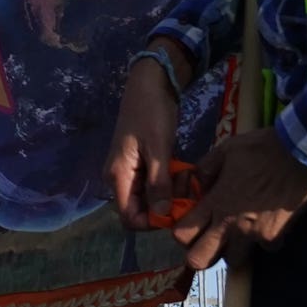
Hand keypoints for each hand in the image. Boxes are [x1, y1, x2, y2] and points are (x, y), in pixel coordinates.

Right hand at [106, 55, 182, 227]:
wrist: (149, 84)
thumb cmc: (151, 113)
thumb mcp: (158, 148)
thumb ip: (159, 183)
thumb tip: (162, 215)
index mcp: (118, 176)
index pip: (129, 218)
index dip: (153, 222)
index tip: (177, 210)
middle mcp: (119, 178)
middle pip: (140, 210)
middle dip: (166, 206)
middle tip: (188, 190)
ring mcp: (129, 171)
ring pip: (149, 198)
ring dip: (170, 194)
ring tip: (187, 176)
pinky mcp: (140, 164)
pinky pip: (153, 184)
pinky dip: (169, 182)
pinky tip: (183, 170)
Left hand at [169, 129, 306, 269]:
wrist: (301, 154)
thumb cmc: (261, 149)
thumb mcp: (225, 150)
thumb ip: (205, 170)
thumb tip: (198, 187)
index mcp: (216, 202)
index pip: (182, 235)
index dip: (181, 234)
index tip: (189, 225)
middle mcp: (231, 225)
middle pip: (200, 261)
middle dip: (199, 255)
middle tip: (207, 241)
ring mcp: (255, 234)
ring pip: (233, 260)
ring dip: (232, 249)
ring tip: (237, 231)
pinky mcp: (276, 237)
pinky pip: (263, 249)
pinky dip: (263, 241)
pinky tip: (265, 224)